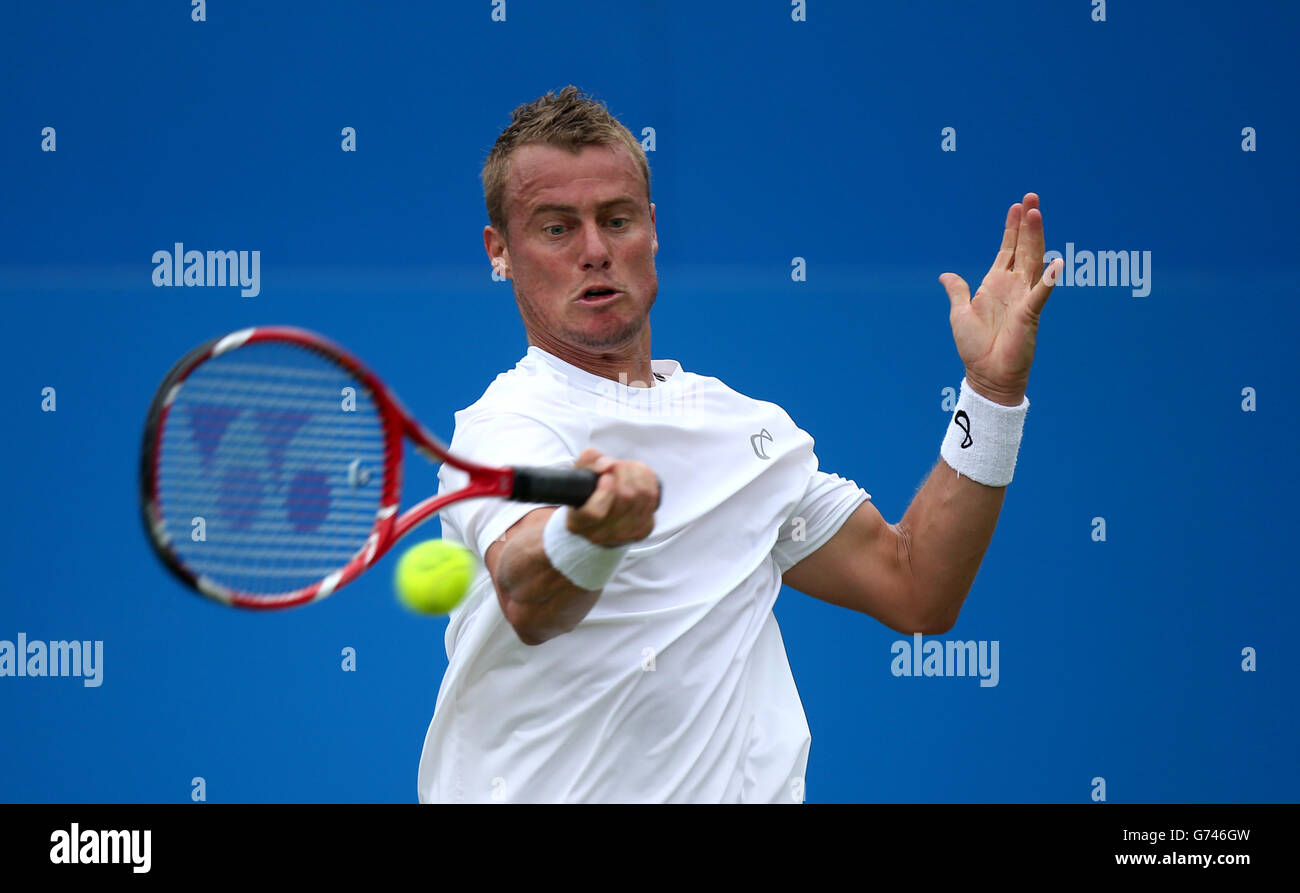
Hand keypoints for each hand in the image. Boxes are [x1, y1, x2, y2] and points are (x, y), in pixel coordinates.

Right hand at [566, 448, 659, 546]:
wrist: (602, 514)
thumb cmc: (587, 491)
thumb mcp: (579, 474)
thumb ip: (588, 461)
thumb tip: (607, 465)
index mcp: (578, 524)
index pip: (594, 512)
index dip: (604, 490)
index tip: (606, 476)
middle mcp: (600, 534)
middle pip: (624, 499)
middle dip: (624, 472)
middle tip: (618, 464)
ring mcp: (623, 535)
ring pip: (642, 497)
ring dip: (638, 474)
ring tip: (629, 467)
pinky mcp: (642, 531)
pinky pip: (652, 501)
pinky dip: (649, 482)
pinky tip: (640, 476)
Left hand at [938, 193, 1062, 405]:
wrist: (985, 374)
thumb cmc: (975, 347)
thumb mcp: (959, 313)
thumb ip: (957, 291)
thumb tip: (946, 275)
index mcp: (996, 284)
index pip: (1007, 249)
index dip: (1012, 228)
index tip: (1016, 206)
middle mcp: (1013, 286)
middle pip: (1024, 248)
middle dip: (1027, 223)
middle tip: (1031, 197)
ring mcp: (1024, 298)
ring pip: (1033, 261)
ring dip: (1036, 238)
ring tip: (1036, 213)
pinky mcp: (1029, 314)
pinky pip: (1040, 293)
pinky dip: (1048, 279)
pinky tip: (1056, 263)